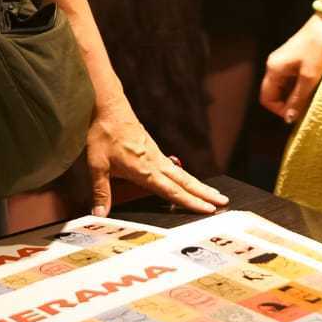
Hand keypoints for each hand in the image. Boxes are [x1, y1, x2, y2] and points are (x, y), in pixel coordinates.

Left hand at [83, 97, 227, 216]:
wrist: (109, 106)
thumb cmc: (103, 134)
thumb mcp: (97, 165)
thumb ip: (101, 192)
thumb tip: (99, 215)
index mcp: (145, 170)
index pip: (173, 191)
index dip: (191, 202)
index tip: (209, 210)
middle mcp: (155, 163)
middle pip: (185, 182)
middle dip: (204, 194)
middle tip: (224, 202)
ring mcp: (156, 154)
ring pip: (182, 174)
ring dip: (198, 185)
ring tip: (213, 194)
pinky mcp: (152, 148)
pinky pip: (173, 167)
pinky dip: (184, 177)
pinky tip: (184, 180)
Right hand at [260, 13, 321, 124]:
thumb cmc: (319, 47)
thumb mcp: (310, 77)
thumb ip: (298, 98)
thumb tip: (289, 119)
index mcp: (274, 69)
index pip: (266, 98)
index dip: (280, 110)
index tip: (297, 113)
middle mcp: (275, 65)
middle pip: (274, 93)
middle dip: (289, 103)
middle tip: (307, 106)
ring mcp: (284, 62)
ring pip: (284, 87)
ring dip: (296, 95)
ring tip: (312, 96)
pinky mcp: (293, 59)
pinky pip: (292, 79)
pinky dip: (300, 86)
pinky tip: (314, 86)